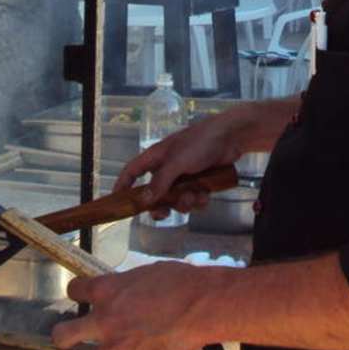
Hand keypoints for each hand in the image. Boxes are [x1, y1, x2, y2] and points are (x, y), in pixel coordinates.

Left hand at [52, 262, 215, 349]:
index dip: (77, 293)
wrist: (203, 305)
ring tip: (106, 348)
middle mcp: (104, 320)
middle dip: (64, 336)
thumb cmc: (182, 284)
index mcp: (108, 290)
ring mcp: (116, 347)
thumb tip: (121, 296)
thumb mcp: (147, 275)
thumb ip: (125, 287)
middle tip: (71, 338)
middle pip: (63, 335)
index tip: (82, 296)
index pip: (74, 291)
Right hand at [117, 100, 295, 216]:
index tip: (116, 202)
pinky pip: (193, 199)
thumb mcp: (177, 162)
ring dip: (185, 202)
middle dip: (162, 205)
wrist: (232, 136)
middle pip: (155, 194)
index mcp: (157, 157)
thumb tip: (144, 200)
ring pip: (176, 200)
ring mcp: (184, 176)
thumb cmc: (201, 142)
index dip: (122, 185)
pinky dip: (199, 200)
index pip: (132, 171)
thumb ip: (160, 181)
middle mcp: (168, 167)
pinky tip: (207, 195)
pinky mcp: (200, 182)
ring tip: (195, 196)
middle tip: (166, 213)